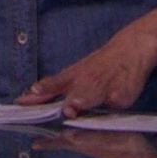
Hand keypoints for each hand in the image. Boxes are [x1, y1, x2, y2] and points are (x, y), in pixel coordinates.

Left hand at [16, 29, 156, 116]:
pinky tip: (116, 101)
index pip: (54, 85)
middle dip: (69, 101)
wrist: (129, 49)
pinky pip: (119, 100)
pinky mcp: (124, 93)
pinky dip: (116, 100)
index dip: (44, 90)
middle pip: (76, 93)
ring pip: (94, 95)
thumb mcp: (74, 73)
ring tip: (75, 107)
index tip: (31, 93)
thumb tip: (26, 96)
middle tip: (62, 108)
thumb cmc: (97, 66)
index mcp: (72, 77)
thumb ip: (52, 87)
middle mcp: (86, 81)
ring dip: (84, 100)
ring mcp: (105, 86)